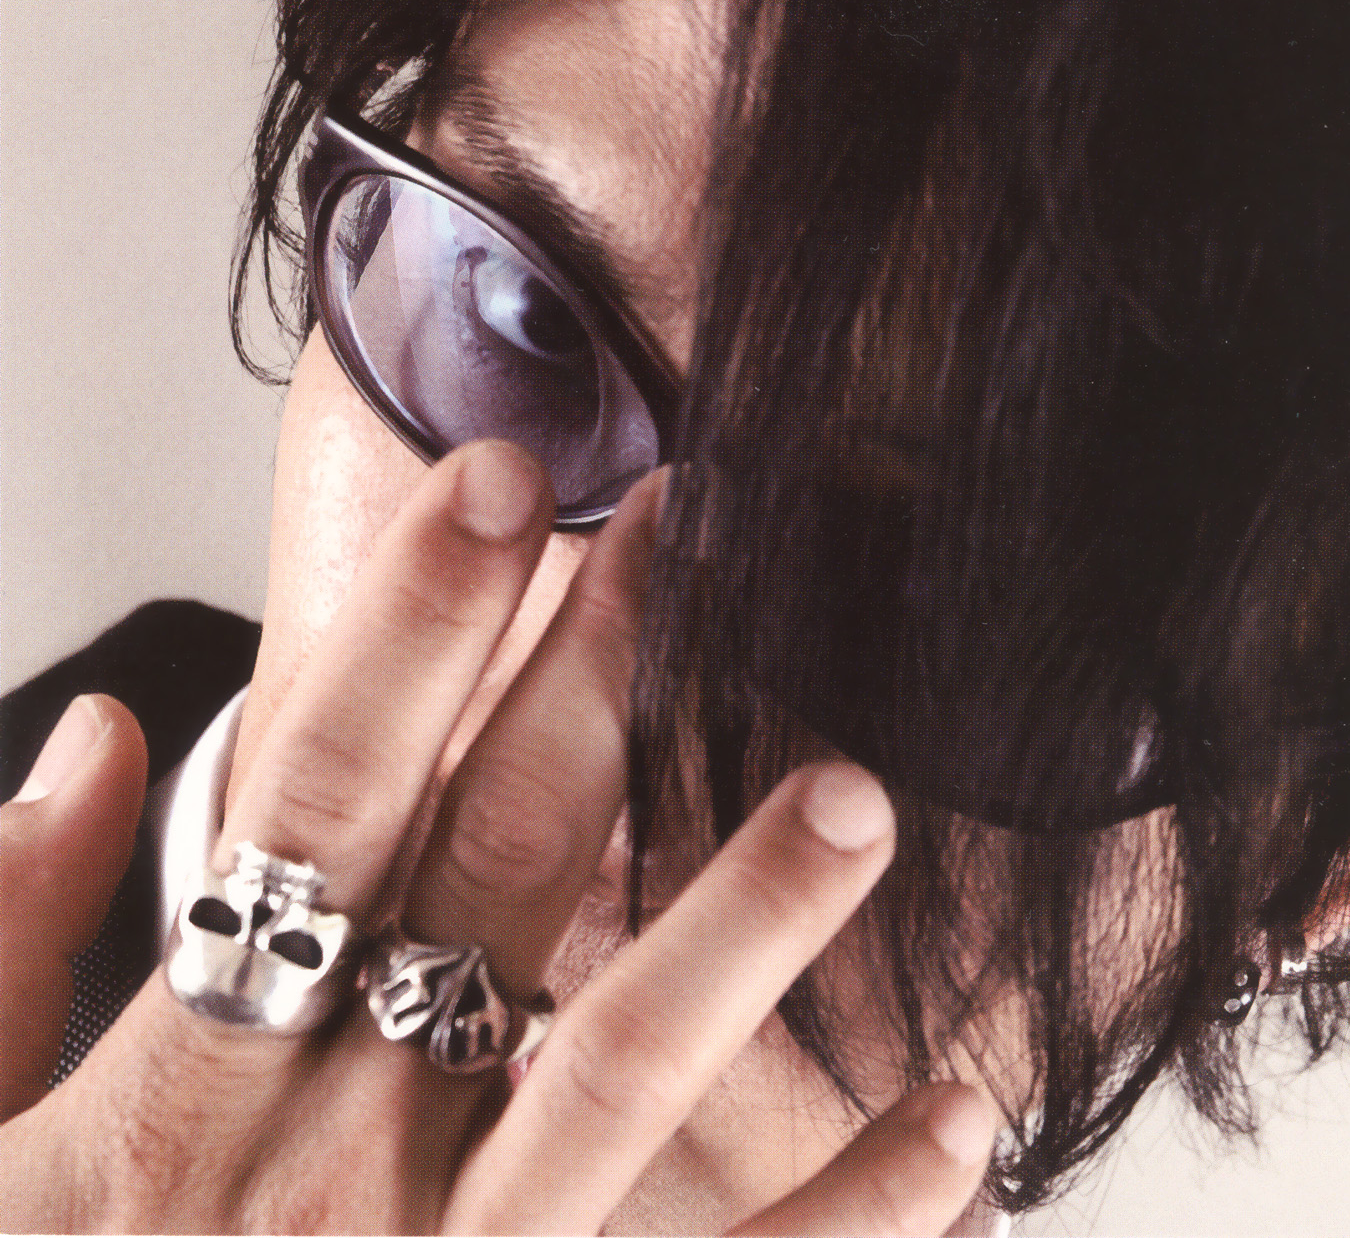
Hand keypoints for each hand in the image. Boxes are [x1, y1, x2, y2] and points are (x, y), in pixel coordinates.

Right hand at [0, 440, 995, 1233]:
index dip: (413, 621)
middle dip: (596, 683)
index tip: (507, 478)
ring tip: (859, 790)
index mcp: (195, 1077)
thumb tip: (100, 734)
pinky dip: (853, 1217)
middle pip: (491, 867)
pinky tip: (962, 1117)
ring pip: (615, 1067)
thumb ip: (6, 931)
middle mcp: (333, 1153)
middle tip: (705, 533)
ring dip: (752, 923)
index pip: (319, 787)